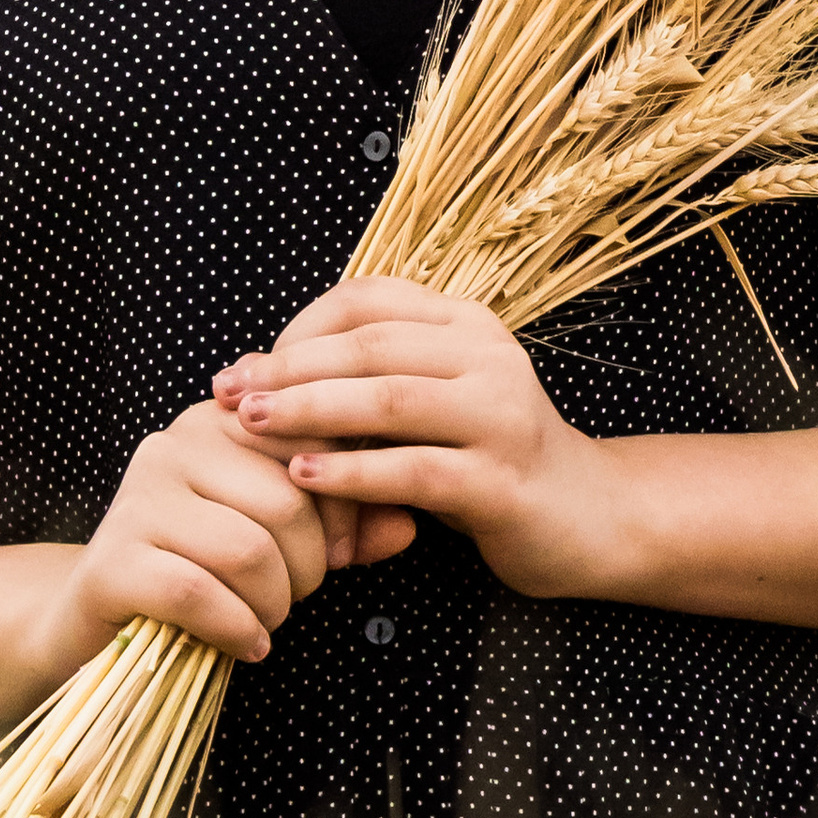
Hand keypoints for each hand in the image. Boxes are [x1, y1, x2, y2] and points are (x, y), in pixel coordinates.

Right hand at [61, 399, 338, 667]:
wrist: (102, 621)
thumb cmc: (205, 572)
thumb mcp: (285, 543)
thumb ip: (347, 528)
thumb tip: (408, 526)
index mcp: (220, 421)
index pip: (312, 442)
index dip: (344, 508)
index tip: (337, 554)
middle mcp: (173, 443)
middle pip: (286, 502)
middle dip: (309, 567)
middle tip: (293, 596)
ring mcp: (136, 499)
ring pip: (247, 550)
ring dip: (274, 604)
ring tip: (265, 621)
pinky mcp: (111, 560)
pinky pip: (198, 594)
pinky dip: (237, 629)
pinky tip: (246, 645)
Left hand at [214, 278, 607, 599]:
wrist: (589, 517)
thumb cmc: (490, 459)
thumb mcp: (434, 402)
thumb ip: (370, 378)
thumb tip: (259, 367)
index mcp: (468, 325)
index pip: (368, 300)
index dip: (298, 328)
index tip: (247, 366)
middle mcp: (489, 358)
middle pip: (369, 346)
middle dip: (287, 369)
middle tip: (229, 394)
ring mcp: (501, 418)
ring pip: (389, 401)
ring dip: (310, 410)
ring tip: (251, 425)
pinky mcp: (502, 482)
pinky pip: (414, 471)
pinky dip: (352, 473)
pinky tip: (303, 476)